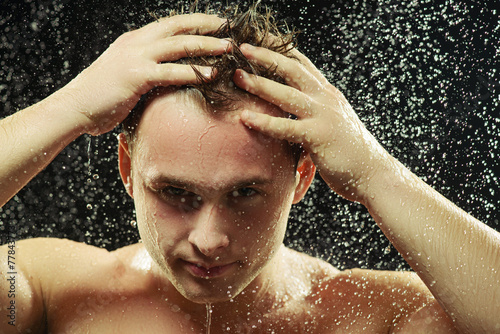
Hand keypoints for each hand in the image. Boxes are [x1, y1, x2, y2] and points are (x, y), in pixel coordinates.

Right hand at [59, 13, 229, 134]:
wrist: (75, 107)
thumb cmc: (101, 97)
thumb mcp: (126, 74)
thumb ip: (147, 69)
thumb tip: (168, 76)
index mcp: (134, 40)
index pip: (170, 24)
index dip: (194, 21)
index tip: (214, 23)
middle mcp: (136, 42)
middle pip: (178, 27)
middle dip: (206, 25)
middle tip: (228, 29)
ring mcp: (136, 57)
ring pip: (179, 45)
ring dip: (207, 45)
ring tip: (227, 48)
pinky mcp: (136, 75)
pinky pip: (171, 71)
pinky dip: (194, 71)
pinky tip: (210, 74)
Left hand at [234, 44, 391, 202]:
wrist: (373, 173)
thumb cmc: (348, 150)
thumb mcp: (333, 120)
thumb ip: (315, 109)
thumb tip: (293, 106)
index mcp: (327, 93)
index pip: (302, 64)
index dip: (280, 50)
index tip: (258, 41)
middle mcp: (326, 98)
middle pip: (292, 69)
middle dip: (266, 56)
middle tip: (241, 48)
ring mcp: (323, 115)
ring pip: (287, 94)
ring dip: (260, 84)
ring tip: (237, 77)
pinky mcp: (319, 136)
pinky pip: (286, 127)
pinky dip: (264, 122)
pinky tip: (245, 117)